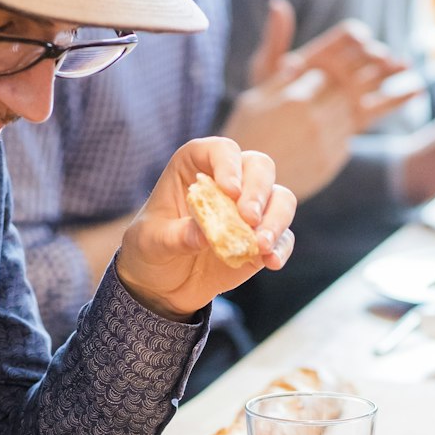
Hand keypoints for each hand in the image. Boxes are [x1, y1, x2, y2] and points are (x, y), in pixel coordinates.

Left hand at [116, 137, 295, 316]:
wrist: (162, 284)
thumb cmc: (151, 249)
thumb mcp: (152, 242)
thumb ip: (176, 236)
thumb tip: (203, 235)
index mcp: (195, 166)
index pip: (220, 150)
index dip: (228, 165)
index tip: (229, 191)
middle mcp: (229, 181)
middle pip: (260, 167)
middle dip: (258, 191)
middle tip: (248, 218)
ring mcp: (249, 210)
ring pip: (280, 198)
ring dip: (276, 220)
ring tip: (261, 245)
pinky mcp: (261, 239)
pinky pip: (283, 237)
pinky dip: (280, 248)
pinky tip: (271, 262)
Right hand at [228, 2, 415, 199]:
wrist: (244, 187)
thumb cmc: (246, 133)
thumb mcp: (255, 90)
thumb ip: (273, 50)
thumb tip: (280, 6)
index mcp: (291, 90)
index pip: (329, 58)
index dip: (350, 45)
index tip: (365, 38)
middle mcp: (310, 112)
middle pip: (352, 82)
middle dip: (378, 69)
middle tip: (401, 61)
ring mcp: (322, 138)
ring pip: (363, 108)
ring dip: (391, 93)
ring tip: (415, 84)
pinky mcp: (330, 160)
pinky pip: (355, 133)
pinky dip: (375, 115)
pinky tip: (400, 102)